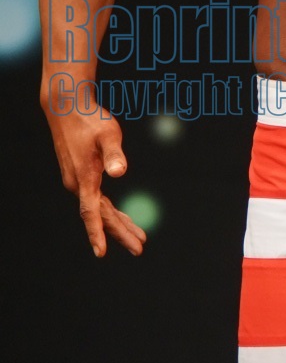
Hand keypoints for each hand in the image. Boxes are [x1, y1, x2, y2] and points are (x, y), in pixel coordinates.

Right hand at [42, 96, 145, 256]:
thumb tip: (120, 172)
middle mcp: (78, 184)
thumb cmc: (90, 119)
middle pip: (101, 215)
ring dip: (118, 223)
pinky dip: (110, 210)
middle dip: (121, 232)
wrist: (67, 108)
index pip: (91, 212)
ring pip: (99, 209)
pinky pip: (96, 200)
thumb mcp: (108, 134)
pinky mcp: (79, 175)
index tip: (101, 253)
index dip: (97, 233)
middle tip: (140, 248)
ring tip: (138, 236)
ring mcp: (77, 181)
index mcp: (84, 178)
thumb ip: (114, 154)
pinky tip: (120, 215)